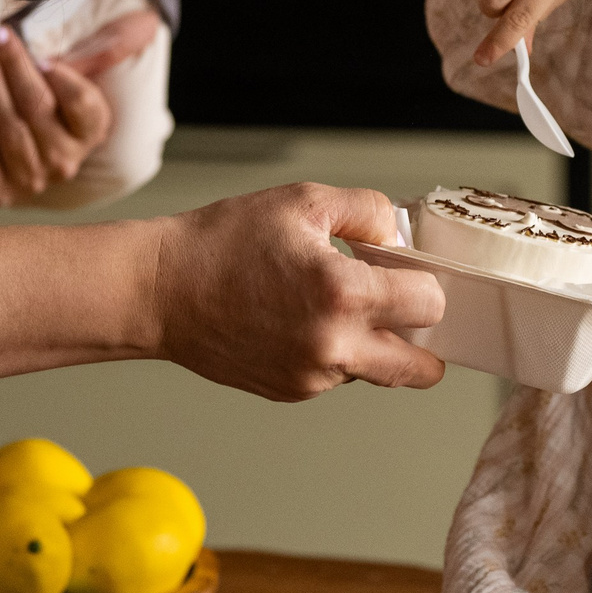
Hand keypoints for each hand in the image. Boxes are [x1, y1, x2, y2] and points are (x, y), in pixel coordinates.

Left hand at [0, 9, 161, 203]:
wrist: (17, 156)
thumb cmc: (50, 104)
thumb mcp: (78, 77)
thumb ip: (109, 47)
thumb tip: (148, 21)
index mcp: (92, 132)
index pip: (83, 103)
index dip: (63, 78)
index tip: (45, 57)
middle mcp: (66, 160)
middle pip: (37, 108)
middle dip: (16, 67)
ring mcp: (31, 180)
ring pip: (10, 128)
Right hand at [151, 183, 447, 400]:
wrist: (160, 290)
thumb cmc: (222, 242)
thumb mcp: (303, 201)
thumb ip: (369, 212)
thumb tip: (400, 238)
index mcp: (342, 294)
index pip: (430, 305)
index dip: (425, 282)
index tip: (407, 271)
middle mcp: (333, 346)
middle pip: (423, 370)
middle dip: (423, 339)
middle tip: (399, 308)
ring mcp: (312, 377)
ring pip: (377, 372)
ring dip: (372, 344)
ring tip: (328, 304)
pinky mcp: (291, 391)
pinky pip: (337, 377)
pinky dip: (334, 353)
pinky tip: (298, 320)